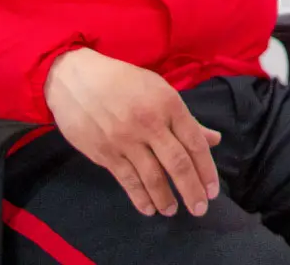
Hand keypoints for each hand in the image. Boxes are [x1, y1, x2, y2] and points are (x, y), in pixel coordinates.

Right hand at [44, 48, 222, 217]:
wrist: (75, 78)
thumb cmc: (122, 81)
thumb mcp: (159, 90)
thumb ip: (186, 119)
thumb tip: (214, 140)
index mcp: (168, 104)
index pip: (194, 143)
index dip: (206, 169)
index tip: (213, 190)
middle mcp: (150, 123)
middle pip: (177, 163)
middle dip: (191, 190)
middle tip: (200, 209)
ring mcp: (126, 140)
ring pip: (152, 176)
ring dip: (166, 198)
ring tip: (173, 211)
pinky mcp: (105, 152)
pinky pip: (127, 180)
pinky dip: (140, 198)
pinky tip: (149, 209)